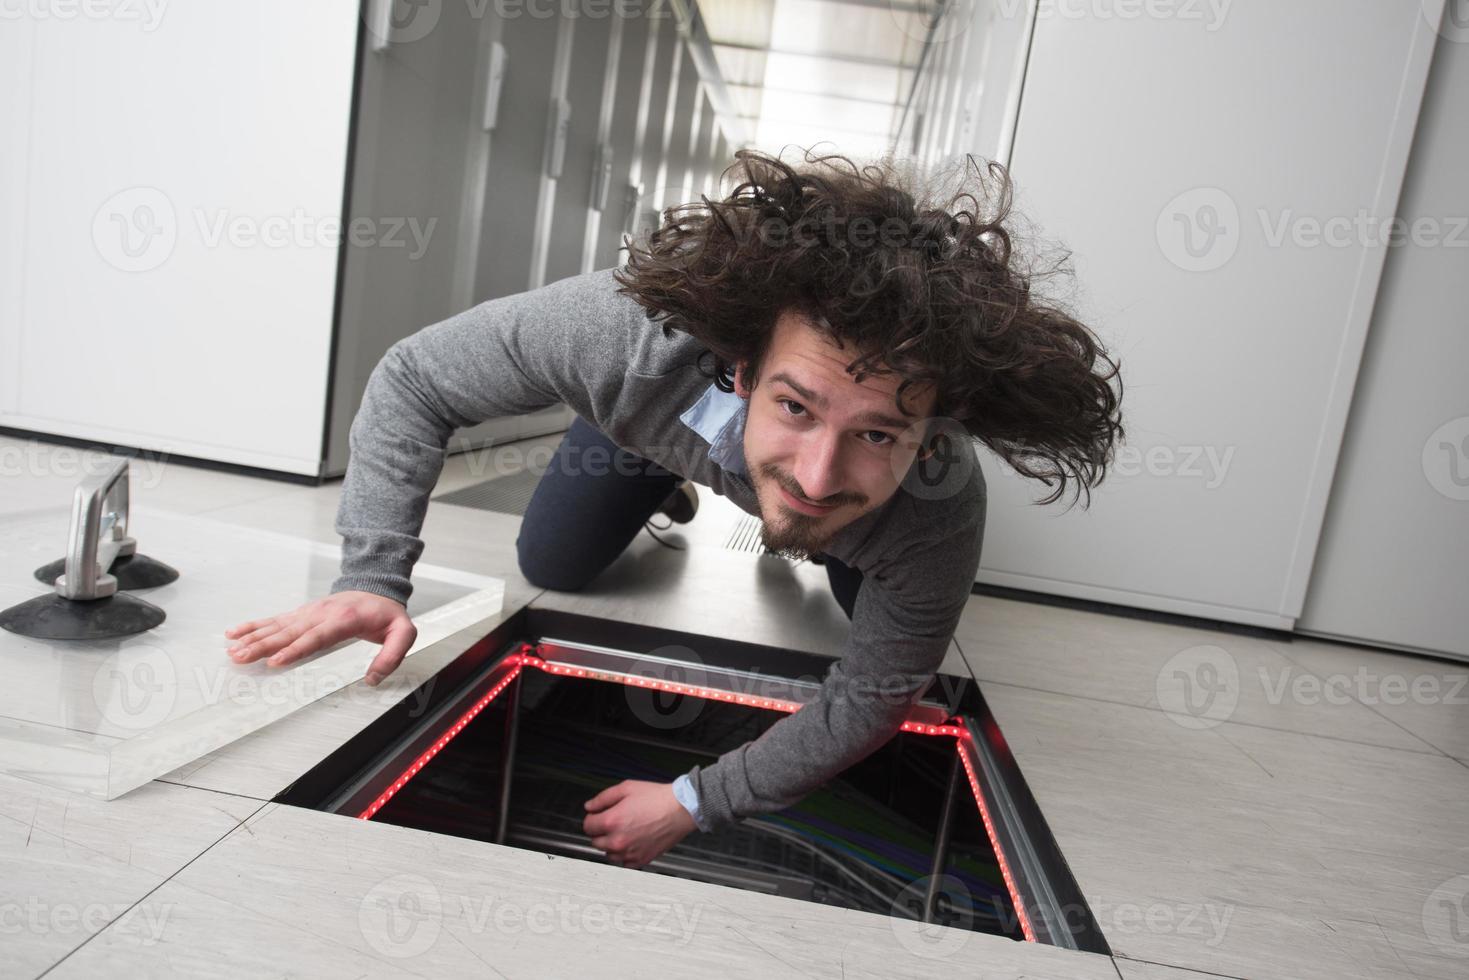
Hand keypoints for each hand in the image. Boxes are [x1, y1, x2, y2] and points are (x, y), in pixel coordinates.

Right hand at [223, 590, 416, 685]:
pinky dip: (254, 625)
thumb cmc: (387, 613)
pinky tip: (235, 632)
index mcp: (344, 619)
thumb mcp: (403, 633)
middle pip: (289, 632)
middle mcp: (322, 614)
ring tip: (233, 649)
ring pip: (277, 625)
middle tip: (242, 657)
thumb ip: (392, 655)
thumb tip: (373, 678)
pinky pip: (275, 619)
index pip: (317, 636)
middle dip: (264, 646)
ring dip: (253, 637)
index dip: (295, 649)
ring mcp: (309, 612)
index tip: (276, 661)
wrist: (378, 586)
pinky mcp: (302, 613)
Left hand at [582, 780, 695, 868]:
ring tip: (625, 832)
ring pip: (608, 854)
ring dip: (611, 844)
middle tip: (614, 822)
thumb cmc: (657, 798)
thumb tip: (589, 806)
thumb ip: (603, 798)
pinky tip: (633, 842)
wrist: (681, 809)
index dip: (593, 818)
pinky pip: (623, 863)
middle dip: (601, 831)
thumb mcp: (626, 788)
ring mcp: (629, 853)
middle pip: (595, 842)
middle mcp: (618, 841)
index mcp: (612, 821)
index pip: (588, 826)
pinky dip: (625, 855)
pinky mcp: (641, 860)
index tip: (599, 815)